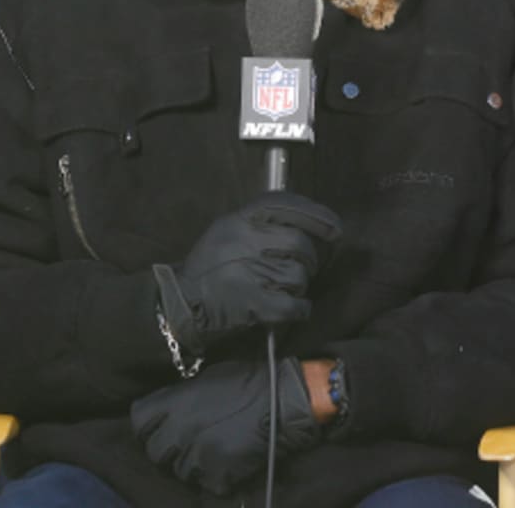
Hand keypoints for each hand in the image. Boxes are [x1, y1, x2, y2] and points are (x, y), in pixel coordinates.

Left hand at [132, 358, 318, 492]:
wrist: (285, 402)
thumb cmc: (250, 381)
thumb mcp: (212, 376)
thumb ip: (184, 394)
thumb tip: (168, 407)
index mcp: (178, 402)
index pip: (139, 419)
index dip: (148, 423)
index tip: (158, 424)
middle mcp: (181, 430)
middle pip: (154, 450)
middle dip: (168, 446)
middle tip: (186, 439)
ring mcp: (197, 456)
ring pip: (178, 470)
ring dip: (191, 462)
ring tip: (212, 448)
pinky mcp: (215, 476)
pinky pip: (203, 482)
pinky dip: (213, 474)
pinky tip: (226, 459)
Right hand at [153, 191, 341, 355]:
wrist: (178, 307)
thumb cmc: (210, 268)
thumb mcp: (228, 230)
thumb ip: (264, 223)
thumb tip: (314, 222)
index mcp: (239, 219)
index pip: (287, 205)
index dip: (317, 215)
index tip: (335, 229)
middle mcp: (245, 241)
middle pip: (300, 243)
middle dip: (310, 258)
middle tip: (304, 267)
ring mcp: (250, 273)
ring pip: (299, 274)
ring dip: (300, 284)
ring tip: (284, 288)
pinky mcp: (253, 305)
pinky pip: (294, 304)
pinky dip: (300, 308)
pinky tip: (294, 309)